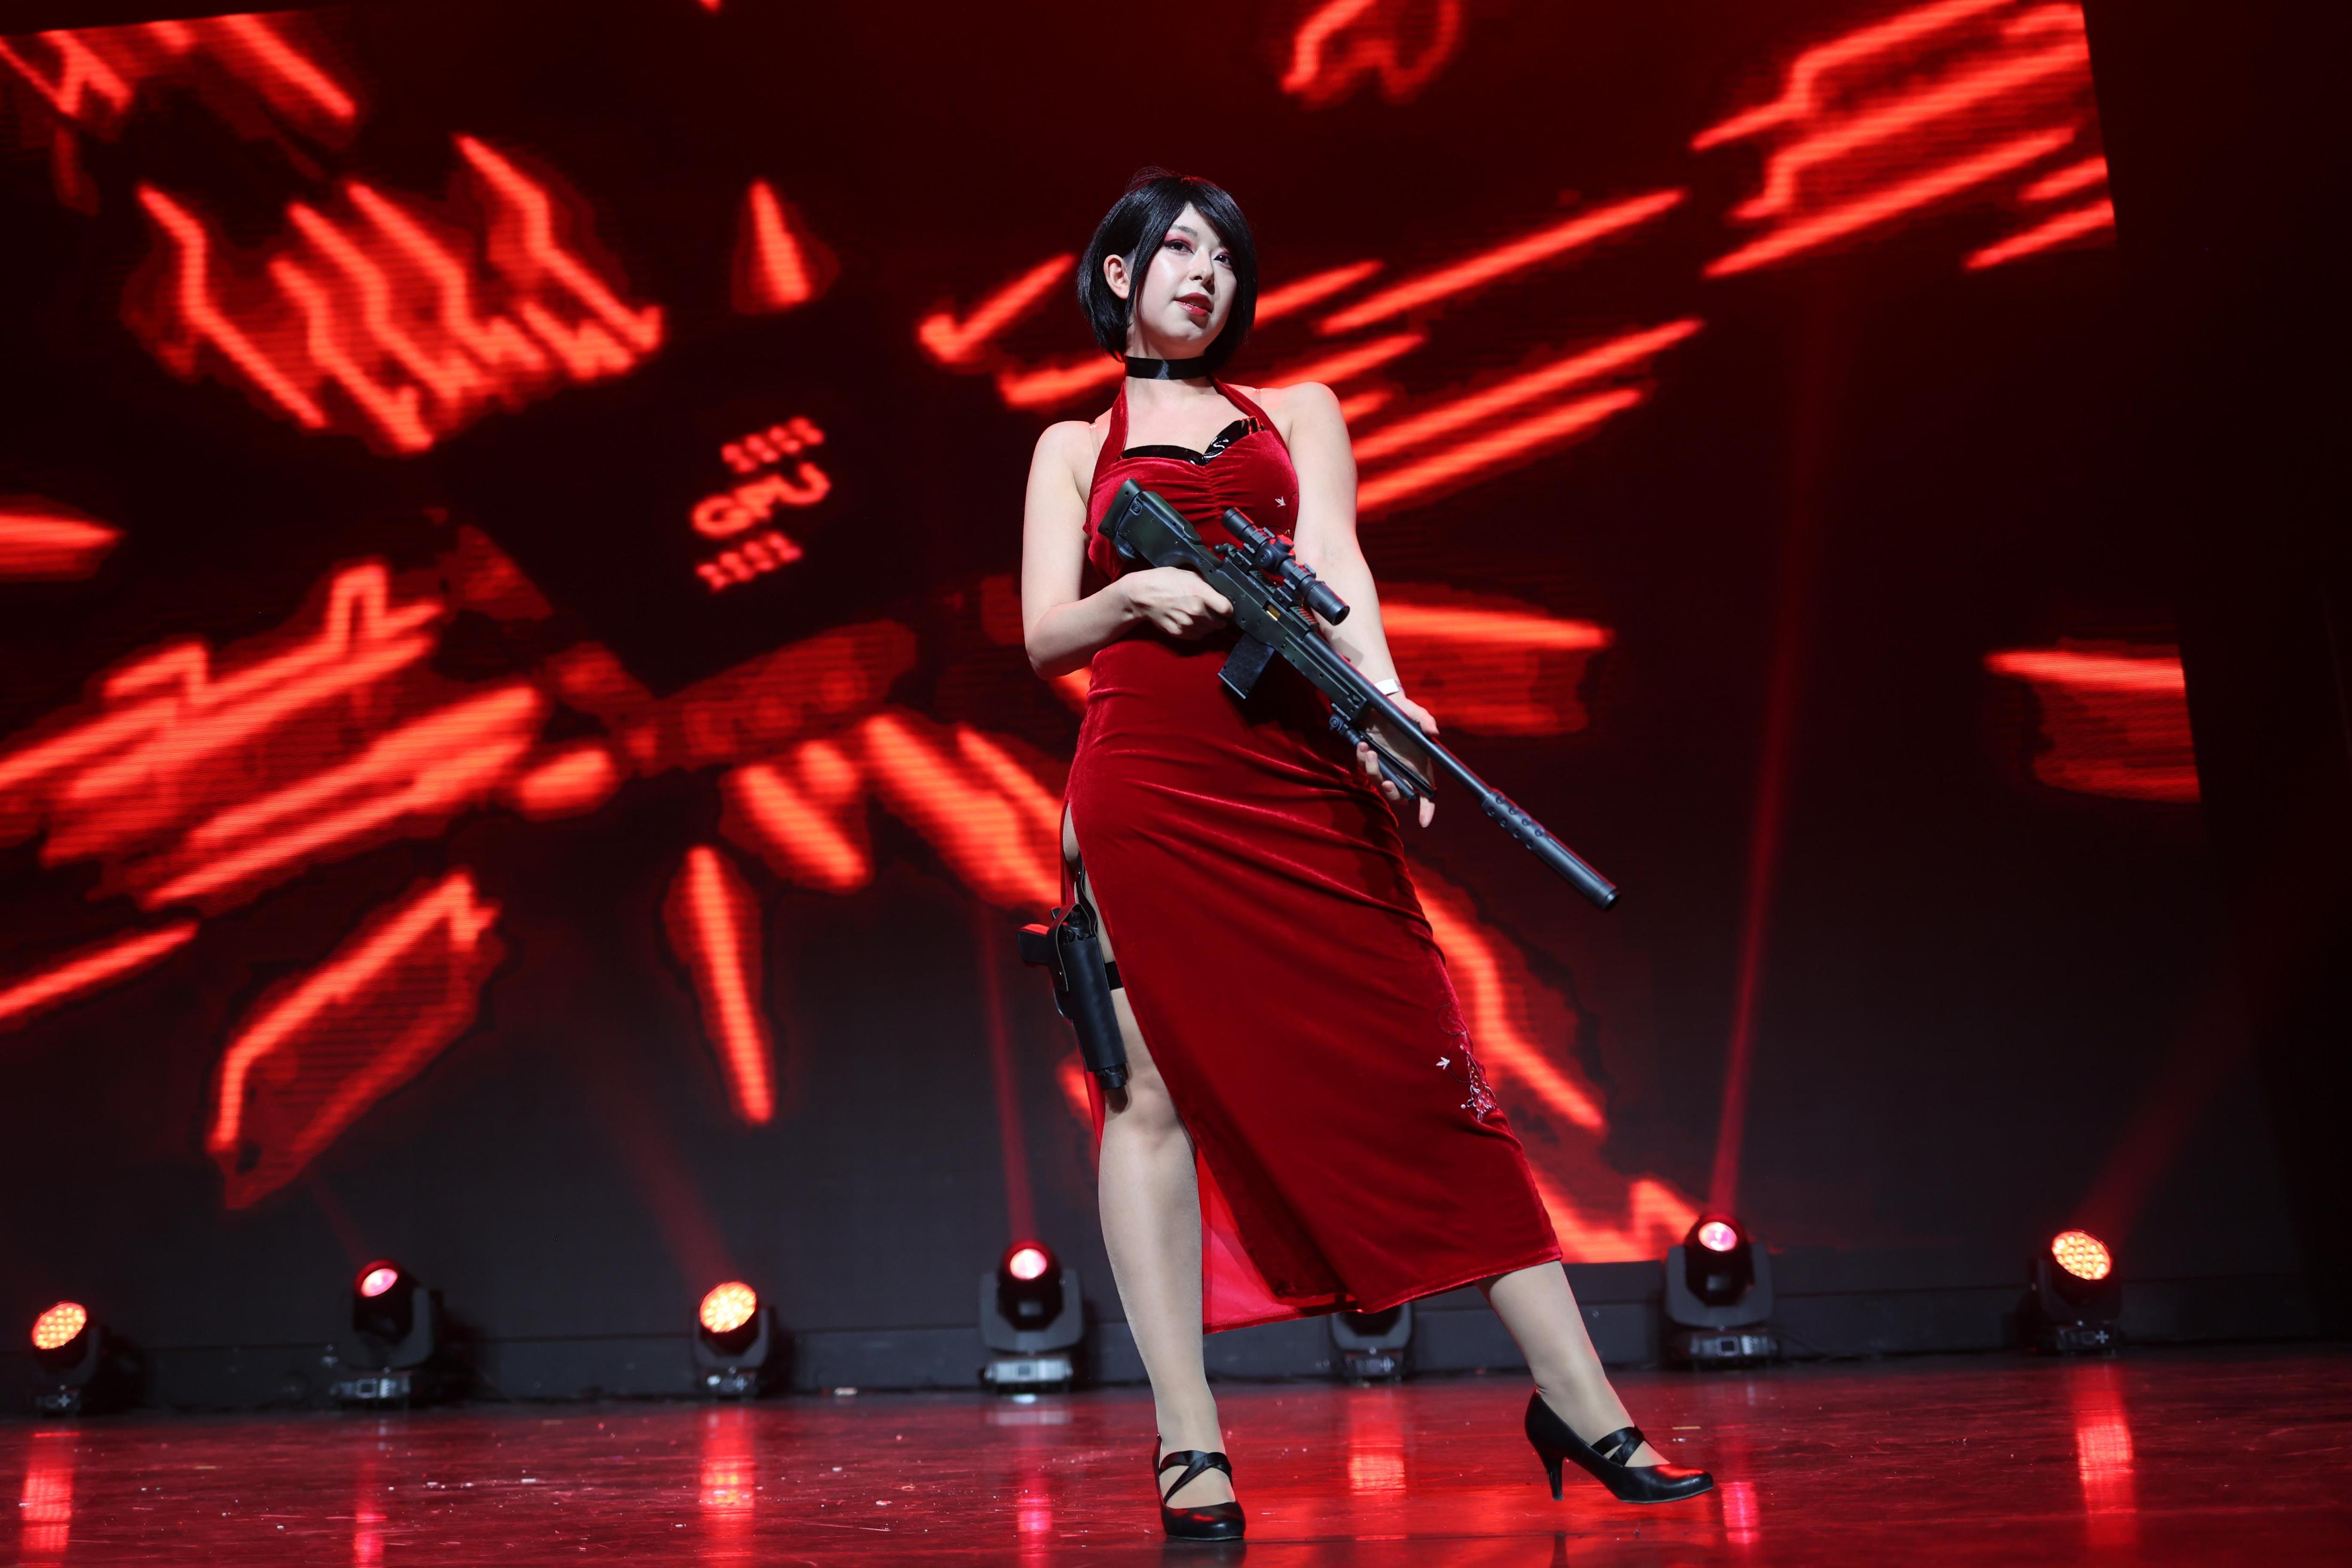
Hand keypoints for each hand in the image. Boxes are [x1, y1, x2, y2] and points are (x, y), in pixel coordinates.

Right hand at [1121, 567, 1232, 639]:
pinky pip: (1197, 636)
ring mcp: (1188, 624)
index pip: (1227, 609)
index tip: (1226, 609)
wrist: (1141, 595)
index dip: (1229, 609)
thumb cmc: (1163, 581)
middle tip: (1212, 611)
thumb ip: (1206, 586)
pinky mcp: (1179, 633)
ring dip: (1208, 625)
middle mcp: (1196, 611)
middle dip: (1218, 618)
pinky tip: (1191, 622)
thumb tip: (1219, 593)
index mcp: (1201, 593)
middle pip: (1220, 623)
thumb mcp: (1189, 575)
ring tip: (1199, 616)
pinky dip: (1197, 631)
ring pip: (1209, 631)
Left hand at [1357, 693, 1438, 826]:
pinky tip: (1362, 745)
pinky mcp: (1369, 758)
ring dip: (1373, 771)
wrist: (1380, 700)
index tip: (1424, 821)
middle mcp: (1402, 769)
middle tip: (1387, 783)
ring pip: (1378, 782)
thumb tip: (1434, 732)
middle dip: (1393, 794)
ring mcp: (1385, 765)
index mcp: (1419, 765)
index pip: (1426, 793)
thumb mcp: (1416, 713)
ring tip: (1370, 751)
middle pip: (1400, 795)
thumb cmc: (1403, 710)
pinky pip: (1363, 767)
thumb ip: (1426, 721)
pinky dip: (1362, 759)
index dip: (1427, 809)